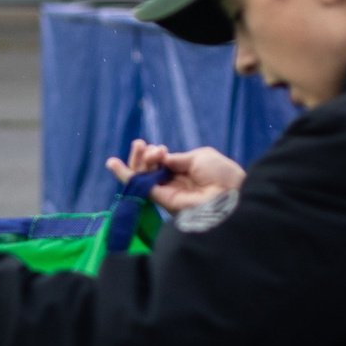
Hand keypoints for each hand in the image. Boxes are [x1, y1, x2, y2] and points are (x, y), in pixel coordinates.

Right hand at [106, 139, 246, 213]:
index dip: (156, 154)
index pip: (162, 164)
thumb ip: (176, 158)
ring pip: (142, 178)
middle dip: (142, 156)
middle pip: (149, 171)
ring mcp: (168, 194)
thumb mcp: (198, 157)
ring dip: (136, 161)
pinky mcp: (163, 201)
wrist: (231, 194)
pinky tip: (114, 164)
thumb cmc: (222, 174)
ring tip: (137, 146)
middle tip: (139, 143)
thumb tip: (160, 158)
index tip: (160, 148)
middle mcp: (175, 184)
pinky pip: (140, 188)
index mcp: (185, 173)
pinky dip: (127, 176)